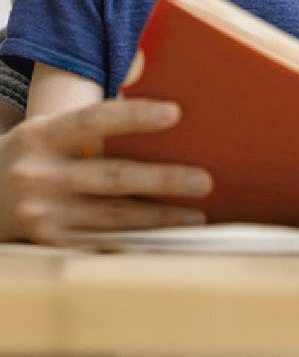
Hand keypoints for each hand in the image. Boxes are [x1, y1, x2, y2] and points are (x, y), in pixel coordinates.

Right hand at [0, 98, 212, 245]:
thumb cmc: (35, 154)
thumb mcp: (50, 129)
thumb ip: (95, 124)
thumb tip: (166, 115)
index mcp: (43, 135)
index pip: (95, 119)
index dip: (135, 117)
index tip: (175, 113)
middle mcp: (39, 175)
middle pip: (112, 176)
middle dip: (163, 180)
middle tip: (205, 181)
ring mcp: (42, 214)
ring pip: (112, 216)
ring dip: (159, 217)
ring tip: (196, 215)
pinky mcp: (48, 243)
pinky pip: (99, 242)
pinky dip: (134, 240)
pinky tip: (164, 239)